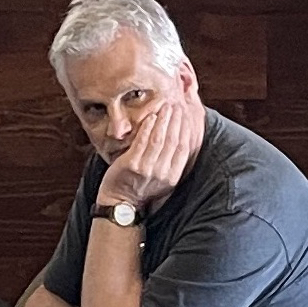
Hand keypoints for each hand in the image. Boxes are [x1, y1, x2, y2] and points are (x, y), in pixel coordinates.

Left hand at [98, 92, 204, 212]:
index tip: (186, 114)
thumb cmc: (140, 187)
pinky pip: (142, 142)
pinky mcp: (132, 165)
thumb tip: (180, 138)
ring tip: (166, 106)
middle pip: (174, 140)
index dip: (187, 128)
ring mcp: (147, 169)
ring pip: (160, 139)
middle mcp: (163, 173)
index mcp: (173, 176)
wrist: (120, 202)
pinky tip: (151, 116)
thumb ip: (171, 160)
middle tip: (177, 104)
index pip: (185, 147)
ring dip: (164, 119)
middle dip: (177, 119)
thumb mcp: (163, 178)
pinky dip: (148, 127)